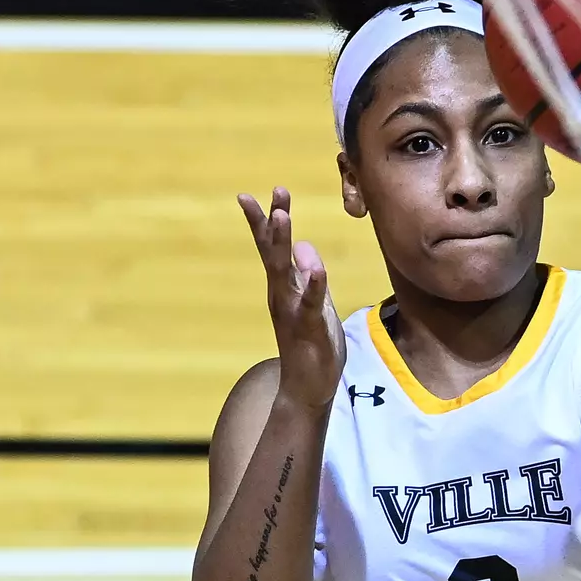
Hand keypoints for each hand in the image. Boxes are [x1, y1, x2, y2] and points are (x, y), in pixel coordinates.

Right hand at [239, 187, 345, 409]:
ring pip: (284, 273)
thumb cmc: (311, 344)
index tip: (265, 192)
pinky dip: (314, 286)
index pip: (273, 248)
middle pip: (273, 253)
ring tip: (282, 217)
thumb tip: (304, 246)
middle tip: (274, 193)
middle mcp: (282, 295)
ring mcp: (292, 311)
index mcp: (283, 287)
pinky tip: (316, 268)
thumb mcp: (314, 303)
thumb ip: (307, 276)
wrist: (307, 388)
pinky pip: (311, 304)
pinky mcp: (309, 329)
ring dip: (282, 245)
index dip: (268, 220)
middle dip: (272, 222)